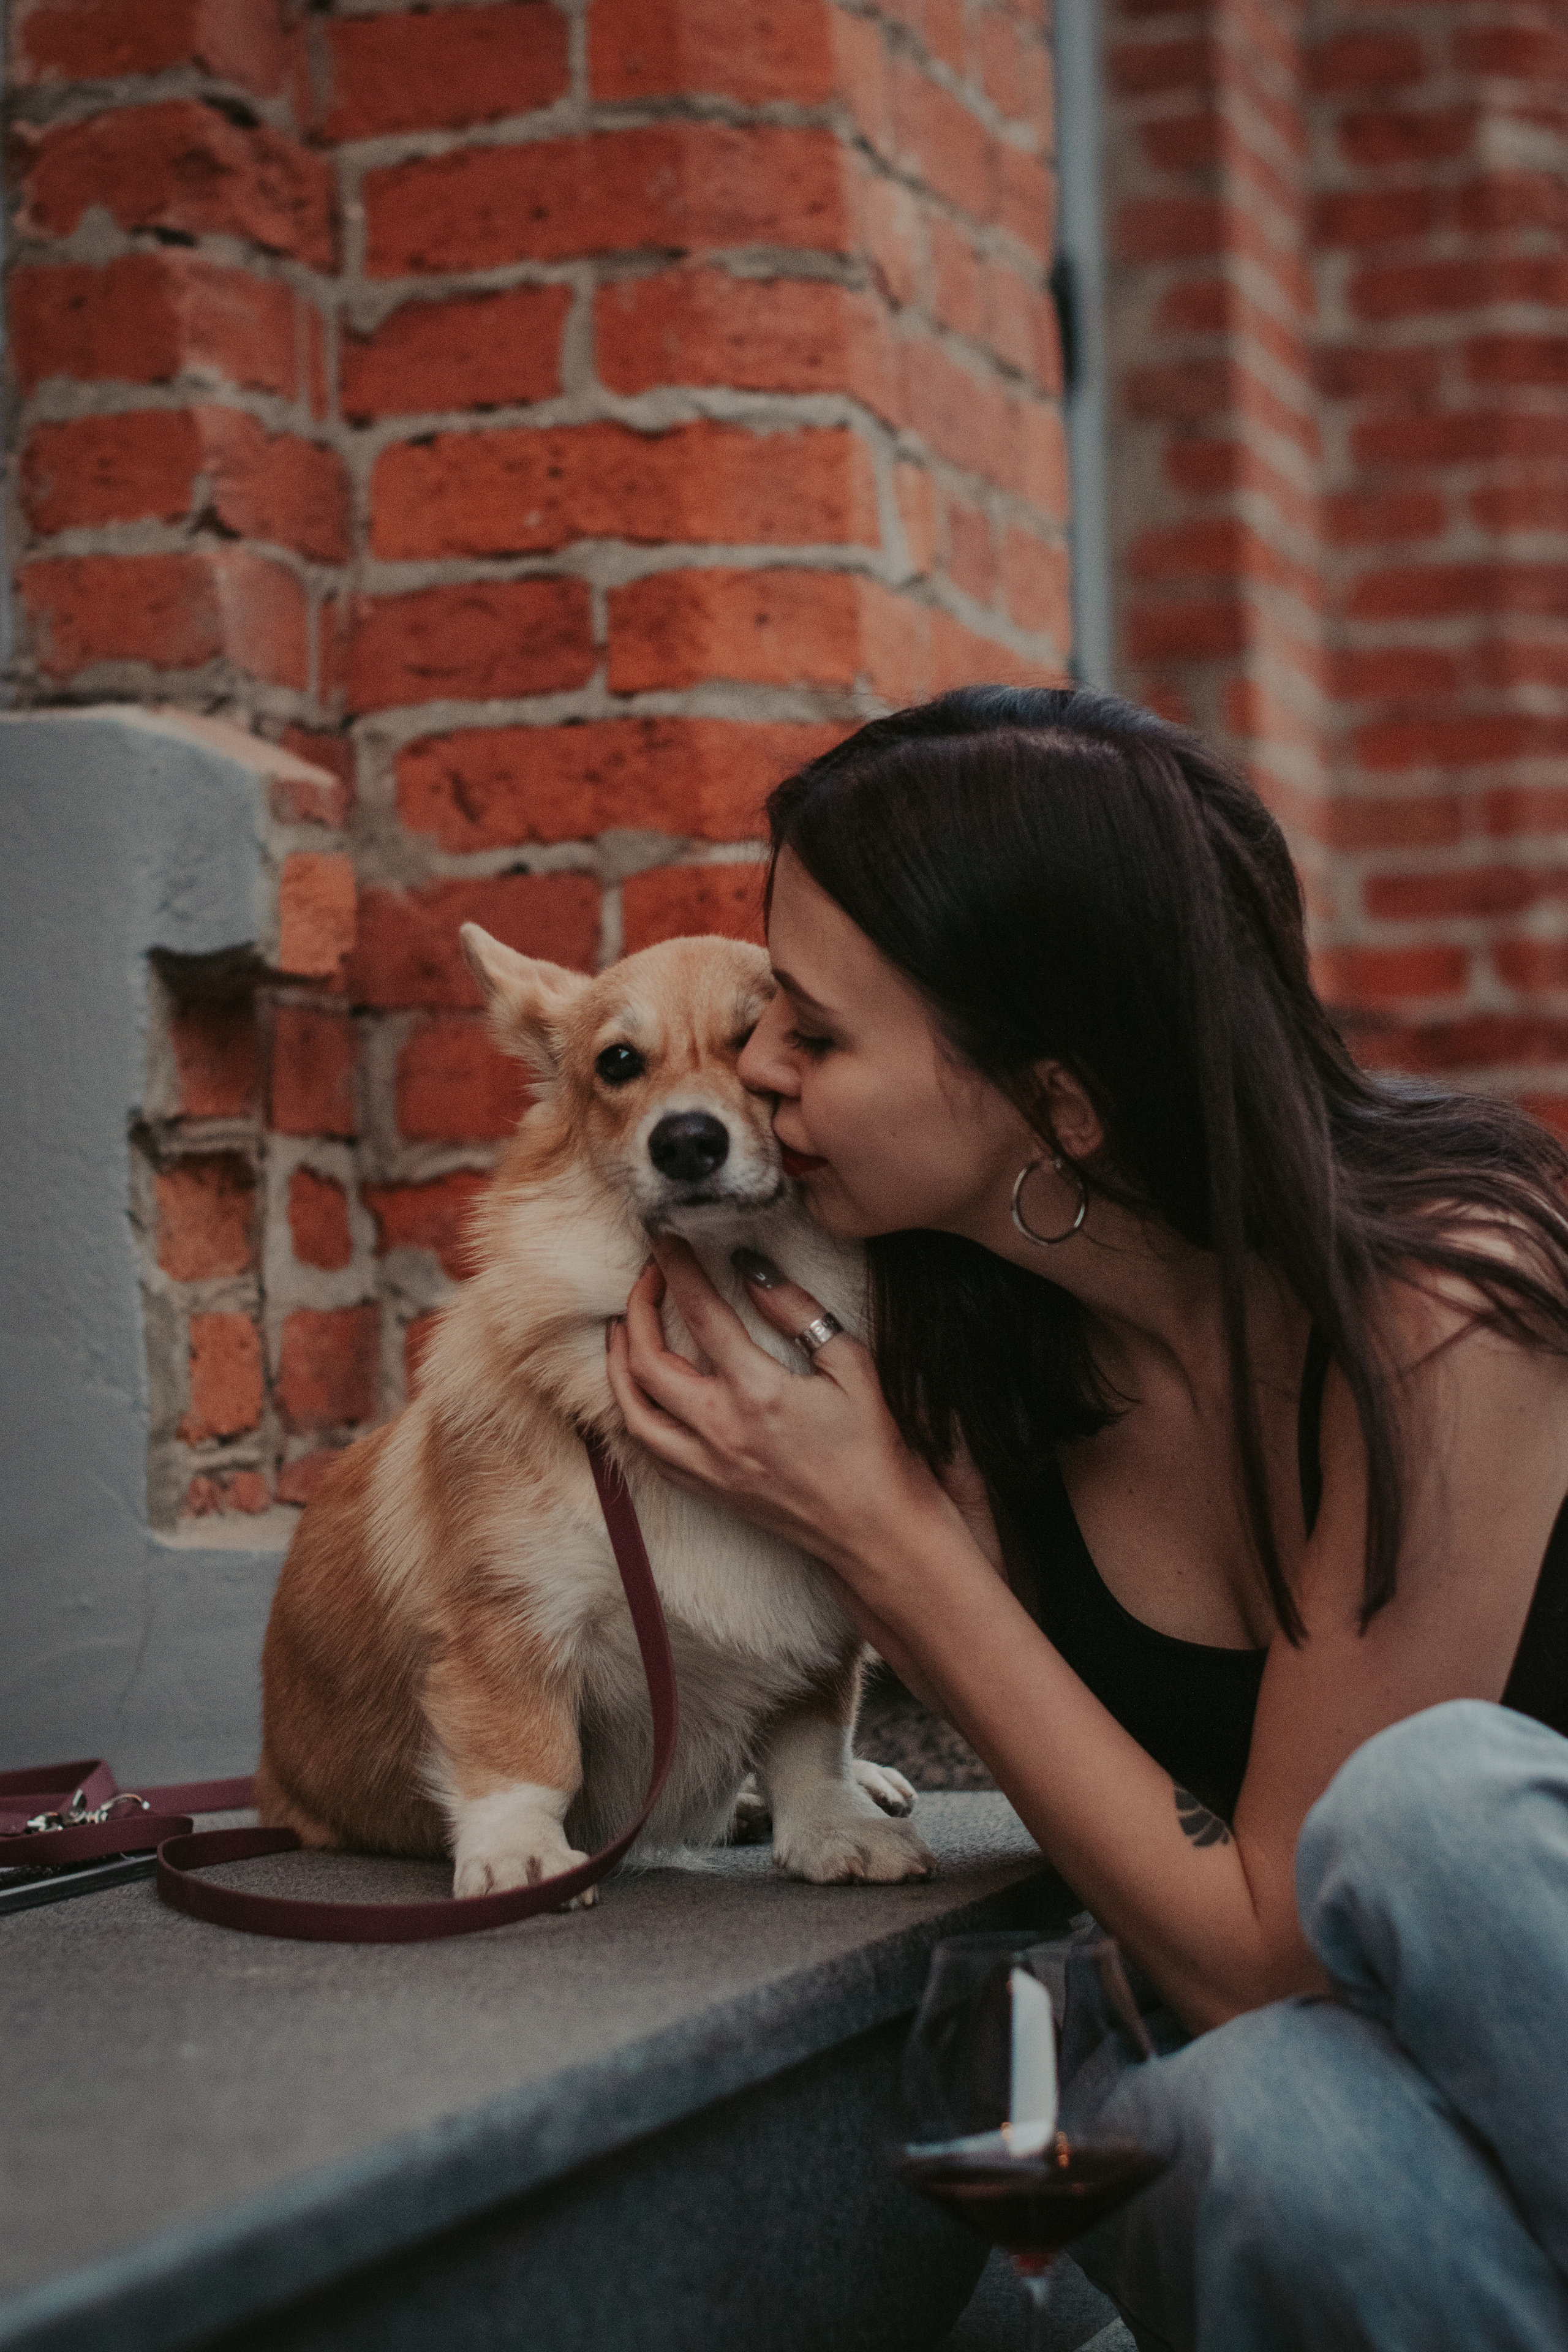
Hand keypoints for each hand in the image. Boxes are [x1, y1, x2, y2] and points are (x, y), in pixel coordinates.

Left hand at [604, 1235, 955, 1597]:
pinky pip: (649, 1450)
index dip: (678, 1268)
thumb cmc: (873, 1448)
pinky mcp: (707, 1490)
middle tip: (649, 1277)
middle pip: (647, 1362)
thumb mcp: (852, 1366)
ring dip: (619, 1364)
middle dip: (638, 1308)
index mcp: (758, 1393)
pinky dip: (634, 1412)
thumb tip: (753, 1270)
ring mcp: (707, 1466)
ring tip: (623, 1328)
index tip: (668, 1238)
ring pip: (632, 1412)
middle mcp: (720, 1431)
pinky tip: (641, 1388)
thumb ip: (798, 1313)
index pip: (701, 1314)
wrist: (876, 1531)